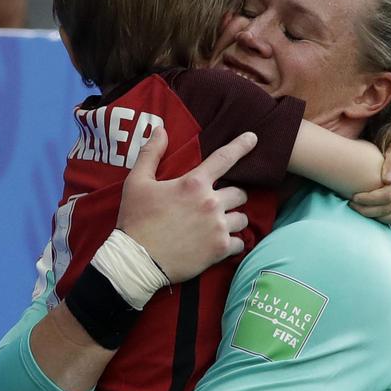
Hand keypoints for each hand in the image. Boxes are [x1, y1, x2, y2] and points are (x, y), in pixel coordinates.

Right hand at [117, 127, 256, 282]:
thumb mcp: (137, 182)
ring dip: (233, 220)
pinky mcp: (220, 249)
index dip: (241, 146)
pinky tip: (221, 244)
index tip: (254, 138)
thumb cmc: (136, 219)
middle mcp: (211, 203)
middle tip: (217, 204)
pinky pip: (241, 243)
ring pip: (242, 218)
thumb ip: (151, 154)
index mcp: (194, 183)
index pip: (224, 158)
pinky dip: (233, 243)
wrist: (137, 261)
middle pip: (239, 193)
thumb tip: (161, 130)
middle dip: (231, 197)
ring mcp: (218, 227)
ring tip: (218, 225)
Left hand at [350, 142, 390, 225]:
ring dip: (374, 216)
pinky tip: (369, 212)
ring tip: (358, 209)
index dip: (369, 199)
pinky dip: (382, 219)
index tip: (354, 197)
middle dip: (367, 209)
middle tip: (351, 204)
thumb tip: (388, 180)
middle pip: (388, 208)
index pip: (388, 195)